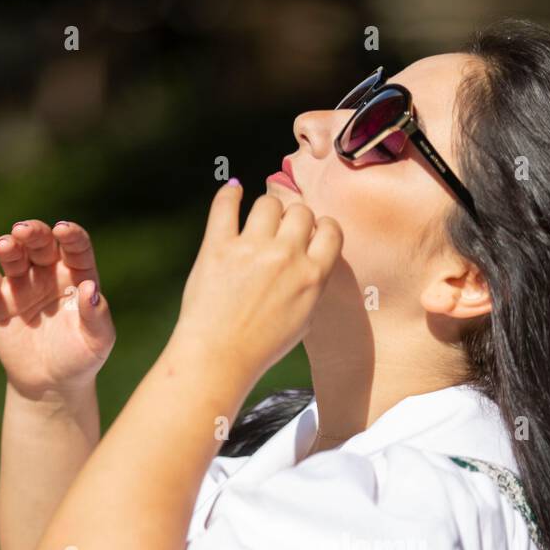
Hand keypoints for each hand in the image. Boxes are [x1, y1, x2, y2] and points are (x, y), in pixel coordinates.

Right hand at [0, 219, 115, 399]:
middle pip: (40, 244)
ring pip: (13, 258)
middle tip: (23, 230)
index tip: (63, 230)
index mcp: (76, 277)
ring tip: (6, 245)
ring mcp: (22, 287)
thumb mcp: (98, 341)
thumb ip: (97, 315)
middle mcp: (48, 275)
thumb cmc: (80, 358)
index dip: (70, 235)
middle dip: (32, 233)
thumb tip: (90, 289)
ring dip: (8, 248)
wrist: (52, 385)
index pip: (75, 248)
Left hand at [171, 182, 343, 383]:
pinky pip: (225, 204)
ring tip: (258, 223)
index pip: (330, 230)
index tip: (312, 233)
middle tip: (282, 232)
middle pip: (300, 212)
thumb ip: (312, 285)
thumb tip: (312, 258)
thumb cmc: (261, 347)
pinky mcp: (218, 246)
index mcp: (312, 276)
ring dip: (266, 211)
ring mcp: (251, 248)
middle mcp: (286, 256)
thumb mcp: (303, 320)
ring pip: (268, 203)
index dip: (322, 228)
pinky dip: (229, 194)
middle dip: (294, 219)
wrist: (219, 357)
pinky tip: (233, 192)